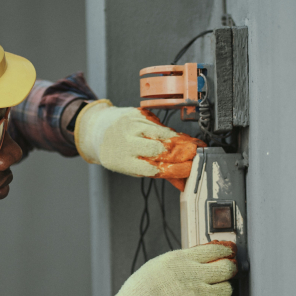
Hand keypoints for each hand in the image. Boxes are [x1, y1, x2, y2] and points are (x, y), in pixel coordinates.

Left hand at [74, 100, 205, 189]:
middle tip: (196, 155)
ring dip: (180, 141)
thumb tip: (182, 181)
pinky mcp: (137, 114)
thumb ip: (156, 172)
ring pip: (162, 134)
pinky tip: (177, 136)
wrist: (98, 128)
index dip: (175, 169)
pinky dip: (170, 131)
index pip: (153, 168)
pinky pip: (159, 124)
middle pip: (160, 149)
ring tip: (192, 146)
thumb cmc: (117, 152)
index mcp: (123, 161)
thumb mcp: (131, 167)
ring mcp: (131, 125)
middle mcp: (126, 142)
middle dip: (181, 153)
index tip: (189, 169)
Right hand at [96, 242, 236, 295]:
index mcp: (181, 259)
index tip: (228, 253)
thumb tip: (201, 260)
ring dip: (223, 291)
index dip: (226, 251)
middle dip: (229, 270)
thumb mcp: (160, 264)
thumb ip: (181, 261)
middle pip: (227, 268)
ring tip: (214, 293)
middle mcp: (193, 274)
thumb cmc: (141, 290)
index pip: (215, 249)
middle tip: (226, 273)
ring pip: (227, 289)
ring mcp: (199, 295)